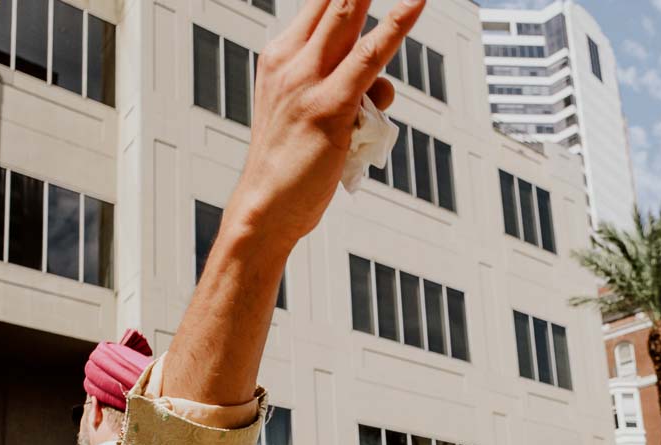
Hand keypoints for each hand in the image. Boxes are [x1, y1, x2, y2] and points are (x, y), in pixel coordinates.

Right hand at [227, 0, 421, 247]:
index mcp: (282, 55)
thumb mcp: (319, 115)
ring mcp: (310, 81)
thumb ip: (353, 90)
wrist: (263, 209)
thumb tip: (387, 84)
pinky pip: (372, 55)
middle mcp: (291, 58)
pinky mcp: (331, 107)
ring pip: (351, 14)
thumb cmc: (292, 167)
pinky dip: (397, 24)